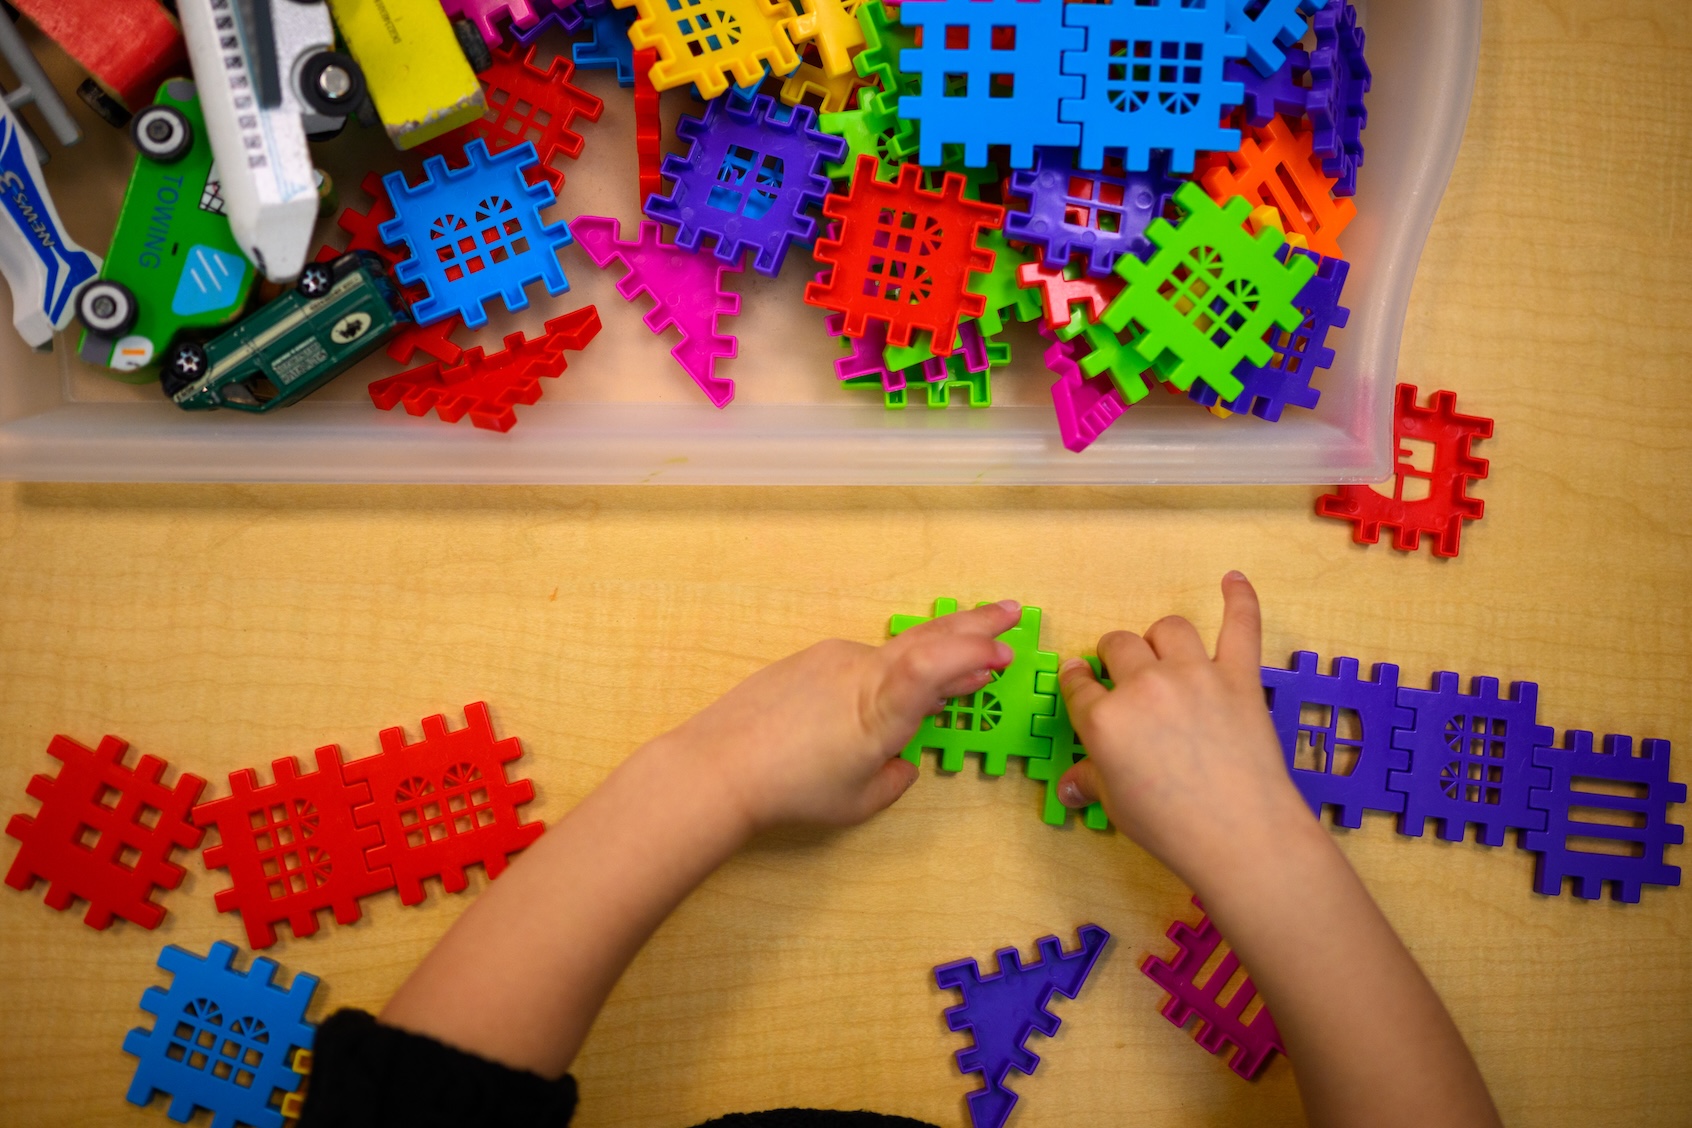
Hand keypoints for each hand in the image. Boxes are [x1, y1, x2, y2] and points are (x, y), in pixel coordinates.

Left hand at [658, 600, 1022, 832]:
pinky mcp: (811, 658)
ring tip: (968, 643)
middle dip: (976, 626)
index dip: (973, 655)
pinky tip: (891, 684)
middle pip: (929, 638)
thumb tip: (906, 760)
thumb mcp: (859, 801)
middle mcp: (863, 672)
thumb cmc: (790, 791)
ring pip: (897, 649)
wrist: (718, 765)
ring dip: (937, 645)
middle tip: (1011, 612)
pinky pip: (863, 659)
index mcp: (881, 708)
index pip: (937, 665)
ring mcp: (835, 658)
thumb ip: (895, 778)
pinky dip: (892, 664)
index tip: (1001, 654)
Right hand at [1056, 572, 1313, 895]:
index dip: (1077, 683)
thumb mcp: (1116, 806)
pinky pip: (1240, 625)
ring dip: (1159, 639)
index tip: (1081, 682)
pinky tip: (1234, 579)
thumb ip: (1090, 781)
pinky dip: (1239, 599)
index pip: (1078, 685)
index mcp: (1104, 719)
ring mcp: (1194, 675)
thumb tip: (1067, 787)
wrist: (1241, 835)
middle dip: (1114, 659)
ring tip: (1162, 655)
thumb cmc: (1171, 827)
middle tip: (1123, 679)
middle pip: (1118, 647)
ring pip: (1167, 629)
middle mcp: (1145, 686)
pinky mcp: (1238, 677)